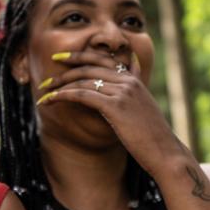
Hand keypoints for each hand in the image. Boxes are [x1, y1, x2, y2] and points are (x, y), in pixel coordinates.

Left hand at [35, 49, 183, 175]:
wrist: (165, 153)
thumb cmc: (152, 138)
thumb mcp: (143, 111)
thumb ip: (132, 97)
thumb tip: (119, 96)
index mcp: (134, 80)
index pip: (103, 59)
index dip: (80, 56)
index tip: (62, 58)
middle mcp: (128, 81)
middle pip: (90, 67)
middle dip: (65, 70)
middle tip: (47, 78)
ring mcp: (123, 92)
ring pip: (83, 80)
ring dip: (60, 85)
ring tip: (44, 91)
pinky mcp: (115, 106)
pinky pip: (82, 95)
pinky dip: (63, 96)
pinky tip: (51, 100)